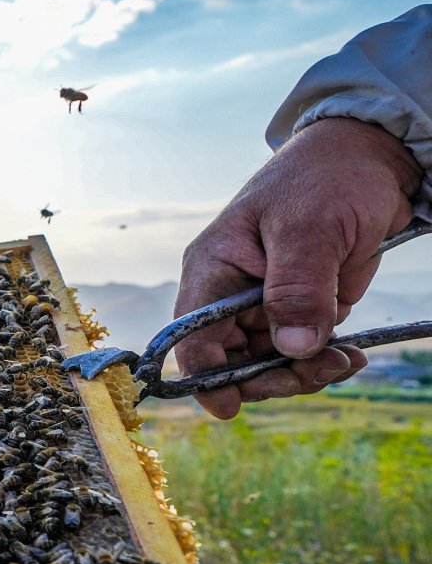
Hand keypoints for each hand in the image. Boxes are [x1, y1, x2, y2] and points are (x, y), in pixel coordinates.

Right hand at [174, 117, 419, 418]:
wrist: (370, 156)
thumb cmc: (327, 178)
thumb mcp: (311, 229)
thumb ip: (297, 289)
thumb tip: (292, 350)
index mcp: (213, 268)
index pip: (192, 337)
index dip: (205, 376)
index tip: (231, 407)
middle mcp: (229, 291)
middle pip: (229, 361)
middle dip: (269, 378)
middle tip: (319, 371)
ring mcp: (263, 302)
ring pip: (266, 363)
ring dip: (303, 373)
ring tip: (346, 360)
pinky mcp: (298, 307)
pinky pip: (300, 351)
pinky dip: (324, 361)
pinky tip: (351, 354)